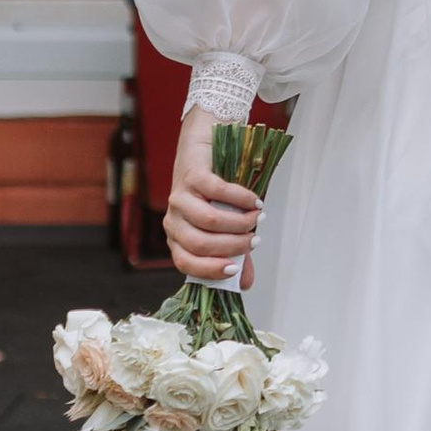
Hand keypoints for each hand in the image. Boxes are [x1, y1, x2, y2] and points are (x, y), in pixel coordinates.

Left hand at [165, 108, 262, 286]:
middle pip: (200, 243)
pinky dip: (242, 199)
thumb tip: (245, 283)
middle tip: (254, 239)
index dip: (210, 269)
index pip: (185, 263)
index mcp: (177, 237)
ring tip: (257, 219)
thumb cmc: (215, 192)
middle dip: (233, 246)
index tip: (234, 269)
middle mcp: (173, 219)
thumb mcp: (225, 227)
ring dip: (240, 223)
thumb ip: (235, 254)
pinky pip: (219, 193)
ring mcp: (180, 197)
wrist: (205, 147)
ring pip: (210, 221)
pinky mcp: (192, 176)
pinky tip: (255, 202)